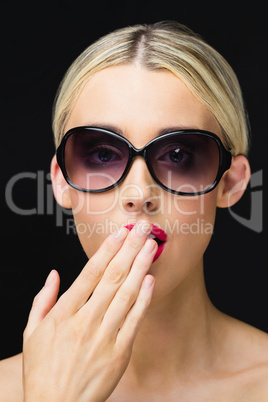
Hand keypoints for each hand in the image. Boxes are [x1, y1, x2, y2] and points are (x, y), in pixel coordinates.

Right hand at [23, 221, 156, 401]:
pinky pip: (134, 321)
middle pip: (112, 277)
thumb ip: (42, 300)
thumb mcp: (31, 333)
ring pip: (126, 294)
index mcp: (63, 314)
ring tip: (152, 246)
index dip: (107, 250)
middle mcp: (85, 322)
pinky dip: (144, 299)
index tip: (119, 232)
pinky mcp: (119, 354)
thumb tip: (54, 273)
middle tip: (144, 228)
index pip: (89, 273)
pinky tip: (151, 280)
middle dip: (130, 249)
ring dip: (141, 267)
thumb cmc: (42, 370)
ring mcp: (104, 337)